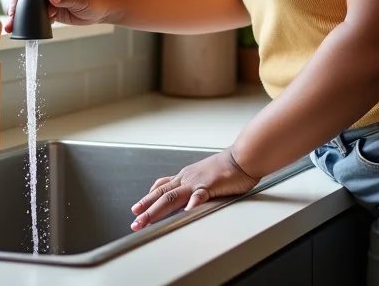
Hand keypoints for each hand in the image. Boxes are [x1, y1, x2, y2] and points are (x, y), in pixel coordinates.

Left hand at [130, 149, 258, 230]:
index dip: (148, 199)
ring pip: (173, 196)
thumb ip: (192, 188)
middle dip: (146, 209)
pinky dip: (192, 203)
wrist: (243, 157)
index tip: (136, 208)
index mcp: (186, 177)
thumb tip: (183, 200)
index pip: (162, 188)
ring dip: (158, 209)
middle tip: (135, 222)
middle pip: (162, 195)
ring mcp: (198, 181)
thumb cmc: (227, 168)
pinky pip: (200, 194)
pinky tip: (187, 211)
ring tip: (147, 220)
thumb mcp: (204, 176)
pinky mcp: (211, 184)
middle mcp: (188, 178)